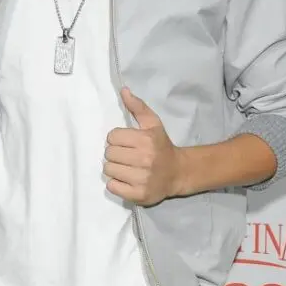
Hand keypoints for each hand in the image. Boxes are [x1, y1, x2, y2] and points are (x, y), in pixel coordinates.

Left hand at [103, 87, 183, 205]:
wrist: (178, 172)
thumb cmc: (162, 146)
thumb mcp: (153, 124)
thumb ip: (137, 107)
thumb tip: (123, 90)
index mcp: (145, 140)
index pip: (112, 137)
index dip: (117, 138)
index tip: (126, 142)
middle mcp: (144, 159)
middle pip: (108, 154)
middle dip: (115, 153)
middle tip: (126, 155)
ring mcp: (141, 179)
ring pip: (108, 170)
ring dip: (114, 168)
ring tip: (126, 167)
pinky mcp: (139, 194)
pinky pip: (112, 187)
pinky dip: (116, 183)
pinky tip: (126, 179)